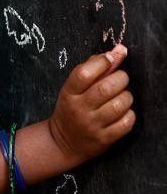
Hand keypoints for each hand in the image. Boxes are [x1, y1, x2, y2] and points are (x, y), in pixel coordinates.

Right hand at [48, 44, 135, 161]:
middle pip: (105, 88)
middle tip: (120, 79)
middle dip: (120, 78)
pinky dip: (129, 114)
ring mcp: (92, 125)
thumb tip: (119, 50)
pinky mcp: (104, 139)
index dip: (101, 62)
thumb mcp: (74, 88)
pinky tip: (123, 112)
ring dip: (127, 96)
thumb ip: (93, 68)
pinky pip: (126, 123)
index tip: (111, 58)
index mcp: (69, 93)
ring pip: (119, 105)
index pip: (83, 74)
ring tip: (122, 96)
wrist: (63, 142)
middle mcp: (79, 109)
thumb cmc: (71, 108)